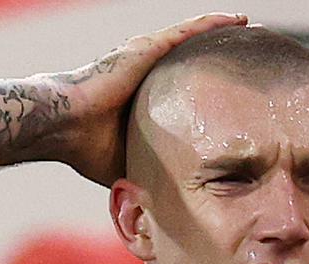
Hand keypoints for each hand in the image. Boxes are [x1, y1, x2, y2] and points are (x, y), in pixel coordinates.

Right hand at [50, 13, 247, 185]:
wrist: (62, 125)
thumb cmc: (84, 146)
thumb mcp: (127, 163)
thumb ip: (148, 171)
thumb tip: (166, 198)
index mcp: (141, 97)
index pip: (181, 90)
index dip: (204, 88)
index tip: (230, 91)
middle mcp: (145, 73)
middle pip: (189, 60)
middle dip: (215, 55)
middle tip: (246, 55)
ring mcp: (146, 58)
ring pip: (192, 39)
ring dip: (218, 33)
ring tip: (246, 27)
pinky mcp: (147, 49)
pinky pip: (187, 32)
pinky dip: (211, 24)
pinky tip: (236, 20)